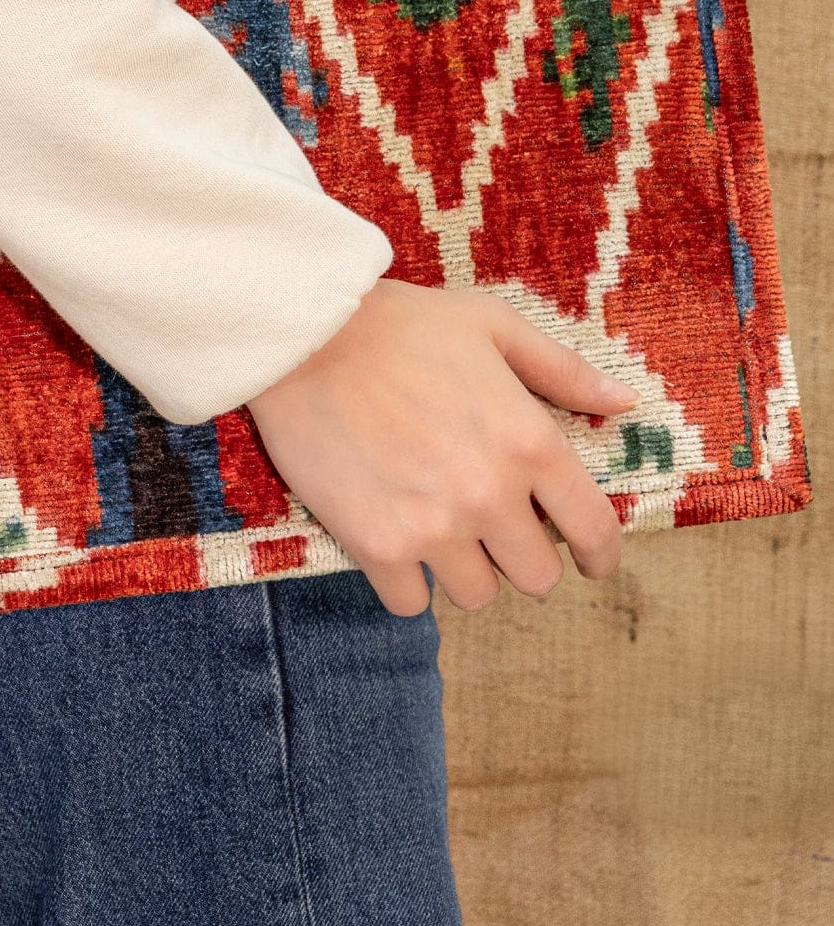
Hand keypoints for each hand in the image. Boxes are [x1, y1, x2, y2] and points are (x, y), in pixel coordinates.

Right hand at [245, 276, 638, 616]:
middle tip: (495, 529)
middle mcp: (490, 494)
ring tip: (441, 531)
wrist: (302, 335)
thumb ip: (562, 370)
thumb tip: (624, 404)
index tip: (590, 560)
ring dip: (466, 570)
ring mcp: (432, 526)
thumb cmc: (400, 322)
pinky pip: (411, 603)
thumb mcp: (491, 325)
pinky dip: (408, 582)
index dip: (600, 555)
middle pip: (538, 577)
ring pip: (477, 596)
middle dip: (523, 556)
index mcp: (529, 441)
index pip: (594, 530)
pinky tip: (397, 542)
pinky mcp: (376, 544)